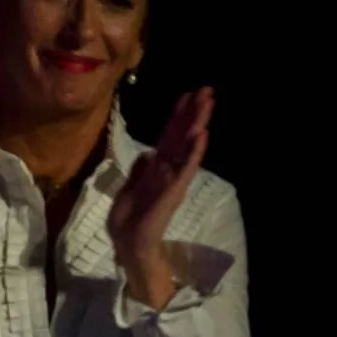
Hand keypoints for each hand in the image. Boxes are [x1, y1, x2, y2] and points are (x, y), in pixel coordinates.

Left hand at [108, 86, 214, 267]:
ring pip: (186, 148)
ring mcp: (172, 180)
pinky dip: (193, 153)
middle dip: (193, 114)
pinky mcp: (172, 193)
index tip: (187, 94)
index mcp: (155, 169)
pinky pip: (184, 169)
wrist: (128, 247)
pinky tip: (201, 136)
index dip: (177, 116)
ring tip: (208, 105)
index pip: (169, 137)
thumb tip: (148, 152)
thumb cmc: (129, 222)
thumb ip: (139, 172)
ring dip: (197, 126)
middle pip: (181, 137)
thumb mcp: (129, 190)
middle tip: (208, 90)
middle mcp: (167, 171)